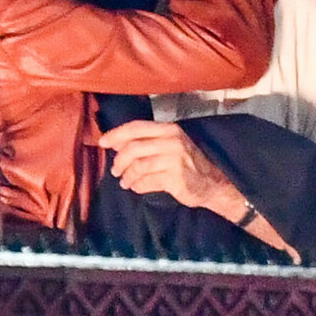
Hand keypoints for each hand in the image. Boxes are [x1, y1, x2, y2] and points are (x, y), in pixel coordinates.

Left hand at [99, 119, 300, 261]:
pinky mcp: (175, 178)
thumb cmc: (187, 164)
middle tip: (115, 171)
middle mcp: (172, 141)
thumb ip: (146, 143)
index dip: (116, 135)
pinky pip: (147, 182)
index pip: (136, 128)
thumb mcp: (169, 145)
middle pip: (133, 148)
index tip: (102, 143)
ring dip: (127, 176)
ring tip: (125, 182)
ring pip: (138, 166)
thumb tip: (116, 144)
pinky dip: (138, 186)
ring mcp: (174, 159)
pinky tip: (137, 187)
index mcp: (169, 129)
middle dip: (119, 161)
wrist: (213, 183)